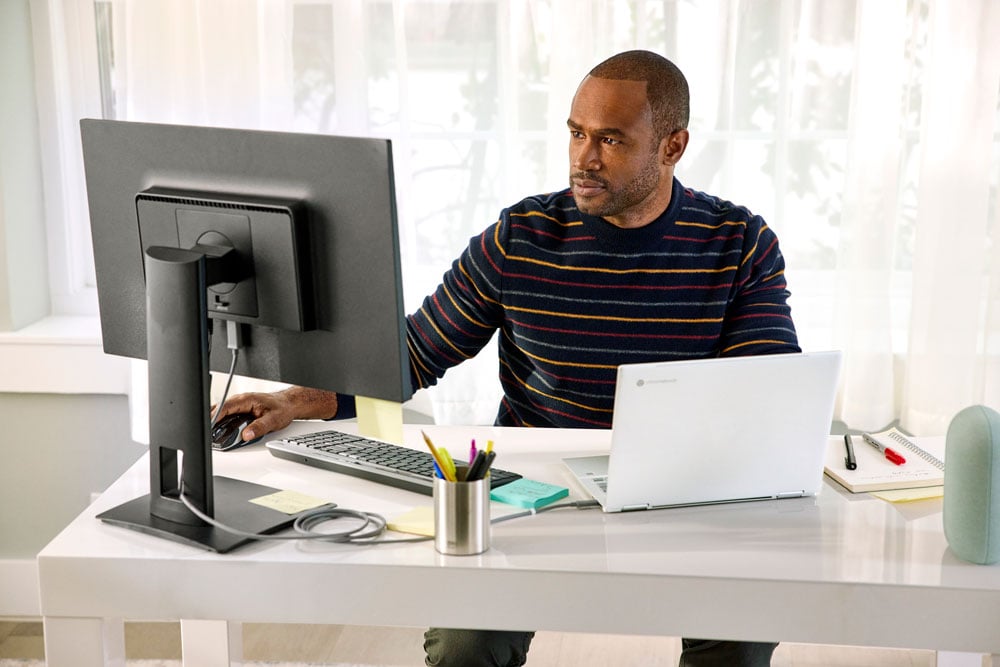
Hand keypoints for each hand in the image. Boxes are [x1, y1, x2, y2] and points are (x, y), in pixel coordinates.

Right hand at [212, 387, 338, 441]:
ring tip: (208, 432)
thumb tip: (247, 434)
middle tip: (205, 431)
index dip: (215, 415)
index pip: (226, 406)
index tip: (208, 424)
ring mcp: (240, 404)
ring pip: (222, 410)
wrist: (289, 404)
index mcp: (247, 400)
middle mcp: (242, 400)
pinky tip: (218, 429)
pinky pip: (227, 413)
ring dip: (214, 419)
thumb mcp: (273, 420)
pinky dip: (221, 419)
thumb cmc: (282, 408)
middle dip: (210, 418)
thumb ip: (259, 427)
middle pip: (220, 408)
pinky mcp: (241, 408)